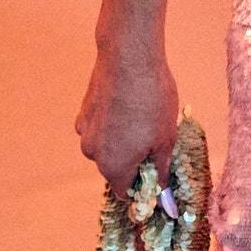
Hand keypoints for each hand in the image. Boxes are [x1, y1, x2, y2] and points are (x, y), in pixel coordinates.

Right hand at [76, 42, 182, 195]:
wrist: (128, 58)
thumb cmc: (152, 100)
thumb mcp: (166, 139)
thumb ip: (160, 169)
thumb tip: (161, 190)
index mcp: (113, 166)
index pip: (125, 193)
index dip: (142, 188)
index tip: (156, 176)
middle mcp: (93, 153)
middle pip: (115, 169)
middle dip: (134, 162)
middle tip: (155, 142)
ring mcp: (85, 131)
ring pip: (106, 147)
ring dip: (122, 142)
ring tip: (143, 120)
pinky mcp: (84, 110)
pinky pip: (100, 127)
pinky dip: (112, 124)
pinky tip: (128, 107)